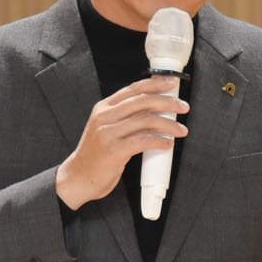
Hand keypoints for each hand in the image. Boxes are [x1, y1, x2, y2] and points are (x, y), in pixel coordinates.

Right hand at [55, 76, 188, 209]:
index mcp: (103, 108)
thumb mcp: (106, 129)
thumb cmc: (96, 156)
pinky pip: (143, 141)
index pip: (133, 89)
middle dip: (167, 102)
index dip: (155, 84)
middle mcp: (104, 116)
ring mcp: (107, 133)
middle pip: (143, 101)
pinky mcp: (113, 150)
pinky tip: (168, 144)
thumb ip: (124, 118)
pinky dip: (159, 141)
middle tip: (183, 107)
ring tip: (181, 130)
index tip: (172, 84)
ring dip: (169, 124)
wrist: (78, 178)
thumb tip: (155, 112)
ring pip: (146, 120)